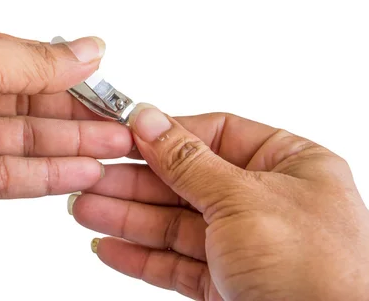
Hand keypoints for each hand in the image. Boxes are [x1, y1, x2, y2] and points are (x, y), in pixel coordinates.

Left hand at [0, 19, 132, 298]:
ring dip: (71, 146)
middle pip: (27, 102)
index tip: (108, 82)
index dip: (68, 72)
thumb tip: (83, 48)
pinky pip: (8, 176)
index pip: (21, 58)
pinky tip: (79, 173)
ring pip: (24, 141)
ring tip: (115, 150)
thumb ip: (28, 59)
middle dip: (78, 113)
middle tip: (123, 123)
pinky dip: (45, 175)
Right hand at [69, 105, 368, 299]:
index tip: (123, 134)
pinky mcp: (226, 284)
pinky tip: (109, 247)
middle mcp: (267, 203)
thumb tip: (149, 120)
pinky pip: (175, 263)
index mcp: (289, 166)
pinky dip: (141, 257)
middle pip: (185, 181)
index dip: (166, 134)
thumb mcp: (243, 200)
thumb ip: (187, 160)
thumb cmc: (319, 275)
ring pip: (174, 224)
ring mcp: (245, 246)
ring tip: (84, 209)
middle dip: (134, 182)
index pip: (215, 135)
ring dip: (127, 218)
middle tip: (90, 176)